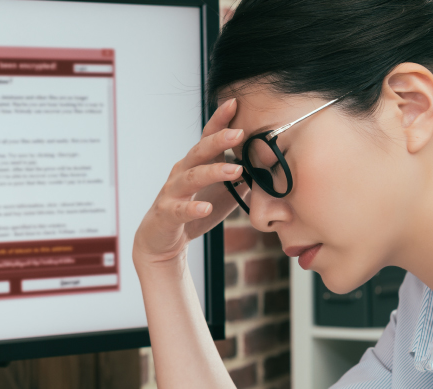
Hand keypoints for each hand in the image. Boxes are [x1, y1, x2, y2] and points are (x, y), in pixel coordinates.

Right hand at [133, 98, 244, 267]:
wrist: (162, 241)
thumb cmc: (194, 210)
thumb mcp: (221, 192)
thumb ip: (241, 178)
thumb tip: (270, 166)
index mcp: (196, 164)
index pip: (208, 137)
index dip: (220, 120)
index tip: (235, 103)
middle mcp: (182, 172)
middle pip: (199, 151)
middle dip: (218, 140)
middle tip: (240, 132)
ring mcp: (172, 192)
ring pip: (191, 177)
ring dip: (213, 172)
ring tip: (235, 170)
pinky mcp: (166, 214)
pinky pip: (179, 210)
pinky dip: (192, 208)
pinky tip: (206, 208)